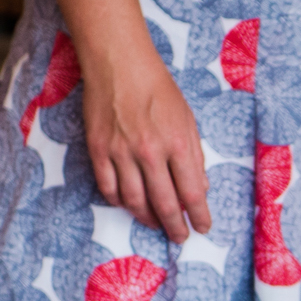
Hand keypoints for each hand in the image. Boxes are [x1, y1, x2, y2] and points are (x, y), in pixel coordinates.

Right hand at [80, 47, 212, 242]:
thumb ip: (194, 156)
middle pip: (164, 204)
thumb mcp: (188, 119)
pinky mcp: (98, 149)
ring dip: (147, 219)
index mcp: (178, 143)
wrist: (119, 63)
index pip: (192, 193)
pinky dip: (119, 201)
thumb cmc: (158, 89)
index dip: (198, 216)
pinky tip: (128, 204)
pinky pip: (108, 187)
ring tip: (155, 224)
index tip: (202, 228)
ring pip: (134, 201)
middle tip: (179, 237)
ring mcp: (121, 152)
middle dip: (174, 227)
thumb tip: (200, 189)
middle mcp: (150, 152)